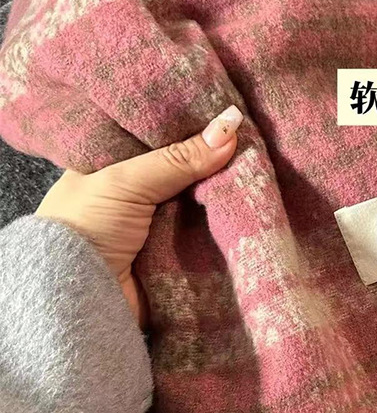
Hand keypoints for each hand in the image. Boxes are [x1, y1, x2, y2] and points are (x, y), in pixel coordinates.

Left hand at [36, 105, 243, 326]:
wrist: (78, 298)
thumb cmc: (85, 228)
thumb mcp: (127, 181)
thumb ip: (178, 157)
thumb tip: (231, 125)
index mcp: (110, 169)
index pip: (156, 140)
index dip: (188, 128)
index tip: (226, 114)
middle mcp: (134, 198)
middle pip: (184, 174)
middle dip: (214, 165)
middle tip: (255, 142)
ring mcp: (155, 230)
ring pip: (199, 208)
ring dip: (223, 199)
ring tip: (262, 172)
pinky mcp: (173, 260)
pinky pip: (205, 240)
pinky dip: (224, 231)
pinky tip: (252, 210)